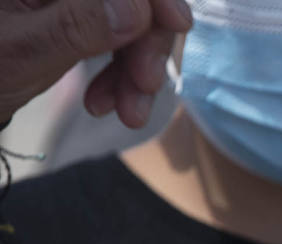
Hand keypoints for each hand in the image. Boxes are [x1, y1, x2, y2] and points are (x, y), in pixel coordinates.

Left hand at [0, 0, 190, 127]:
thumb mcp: (21, 52)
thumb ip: (77, 26)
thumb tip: (137, 6)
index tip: (178, 24)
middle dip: (146, 40)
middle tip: (146, 88)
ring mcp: (66, 1)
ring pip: (130, 17)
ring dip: (138, 66)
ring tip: (127, 112)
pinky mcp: (74, 18)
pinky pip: (117, 36)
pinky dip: (122, 73)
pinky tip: (105, 103)